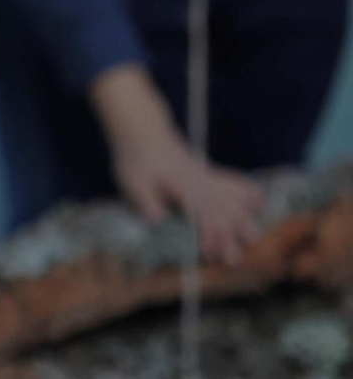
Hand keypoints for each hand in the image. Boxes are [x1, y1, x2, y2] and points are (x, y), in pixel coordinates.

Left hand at [91, 65, 262, 263]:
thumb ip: (146, 201)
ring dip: (243, 219)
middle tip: (234, 260)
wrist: (143, 132)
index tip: (208, 253)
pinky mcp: (208, 175)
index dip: (208, 234)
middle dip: (230, 236)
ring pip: (233, 198)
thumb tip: (156, 221)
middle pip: (223, 211)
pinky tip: (258, 203)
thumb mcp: (133, 181)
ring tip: (253, 238)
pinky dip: (248, 192)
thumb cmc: (136, 159)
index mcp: (183, 187)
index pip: (203, 213)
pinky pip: (234, 182)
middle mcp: (201, 183)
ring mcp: (207, 178)